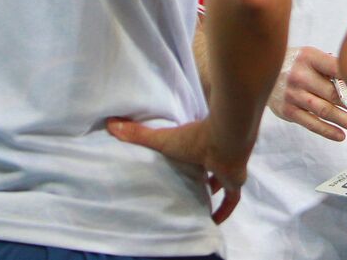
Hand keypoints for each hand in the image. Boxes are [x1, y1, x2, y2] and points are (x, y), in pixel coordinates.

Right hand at [107, 117, 246, 223]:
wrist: (226, 139)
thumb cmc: (195, 137)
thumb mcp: (163, 139)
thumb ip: (138, 133)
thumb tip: (112, 123)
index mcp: (199, 144)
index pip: (193, 152)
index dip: (187, 158)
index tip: (178, 165)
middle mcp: (215, 156)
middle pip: (208, 168)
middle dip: (199, 175)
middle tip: (185, 186)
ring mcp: (227, 169)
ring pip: (221, 182)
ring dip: (212, 190)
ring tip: (198, 203)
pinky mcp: (234, 182)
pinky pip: (231, 200)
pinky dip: (224, 211)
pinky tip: (214, 222)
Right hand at [269, 46, 346, 141]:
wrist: (262, 70)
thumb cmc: (296, 63)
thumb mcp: (310, 56)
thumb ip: (330, 67)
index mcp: (310, 57)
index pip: (337, 69)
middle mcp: (300, 75)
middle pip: (334, 93)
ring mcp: (293, 94)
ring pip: (324, 110)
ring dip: (346, 121)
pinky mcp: (287, 111)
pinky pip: (310, 123)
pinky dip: (327, 130)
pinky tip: (342, 135)